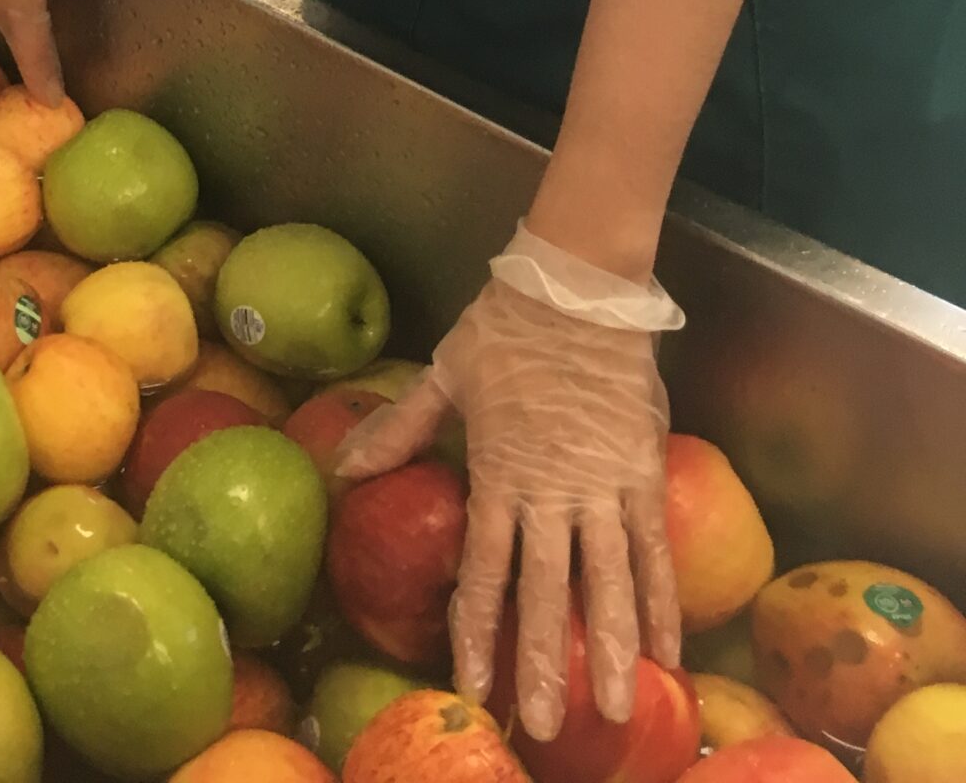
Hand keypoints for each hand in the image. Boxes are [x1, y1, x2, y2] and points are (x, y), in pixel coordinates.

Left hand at [335, 224, 683, 740]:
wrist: (577, 287)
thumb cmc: (504, 329)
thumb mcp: (443, 375)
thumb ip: (399, 429)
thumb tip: (344, 469)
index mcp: (498, 473)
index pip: (485, 570)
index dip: (479, 632)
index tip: (476, 687)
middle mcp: (552, 493)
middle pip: (548, 591)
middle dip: (545, 663)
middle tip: (549, 726)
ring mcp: (604, 487)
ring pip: (609, 582)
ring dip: (613, 648)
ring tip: (619, 707)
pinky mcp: (643, 475)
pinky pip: (655, 550)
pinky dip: (664, 602)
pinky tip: (669, 650)